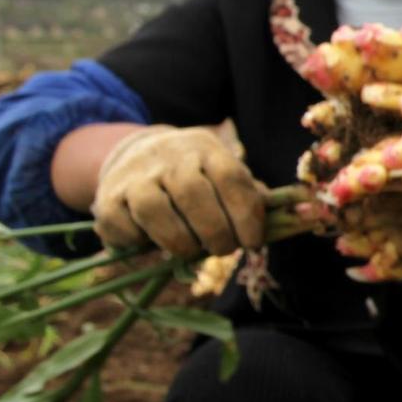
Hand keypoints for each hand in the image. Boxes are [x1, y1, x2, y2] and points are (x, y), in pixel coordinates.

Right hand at [92, 125, 266, 256]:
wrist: (137, 154)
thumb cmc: (195, 175)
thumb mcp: (224, 174)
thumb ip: (252, 197)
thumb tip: (293, 215)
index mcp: (206, 150)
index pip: (231, 178)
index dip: (246, 214)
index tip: (253, 242)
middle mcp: (169, 158)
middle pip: (193, 194)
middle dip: (214, 231)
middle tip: (224, 249)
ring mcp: (135, 176)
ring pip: (154, 209)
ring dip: (179, 240)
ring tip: (192, 251)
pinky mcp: (108, 198)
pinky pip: (122, 225)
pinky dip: (140, 242)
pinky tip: (154, 244)